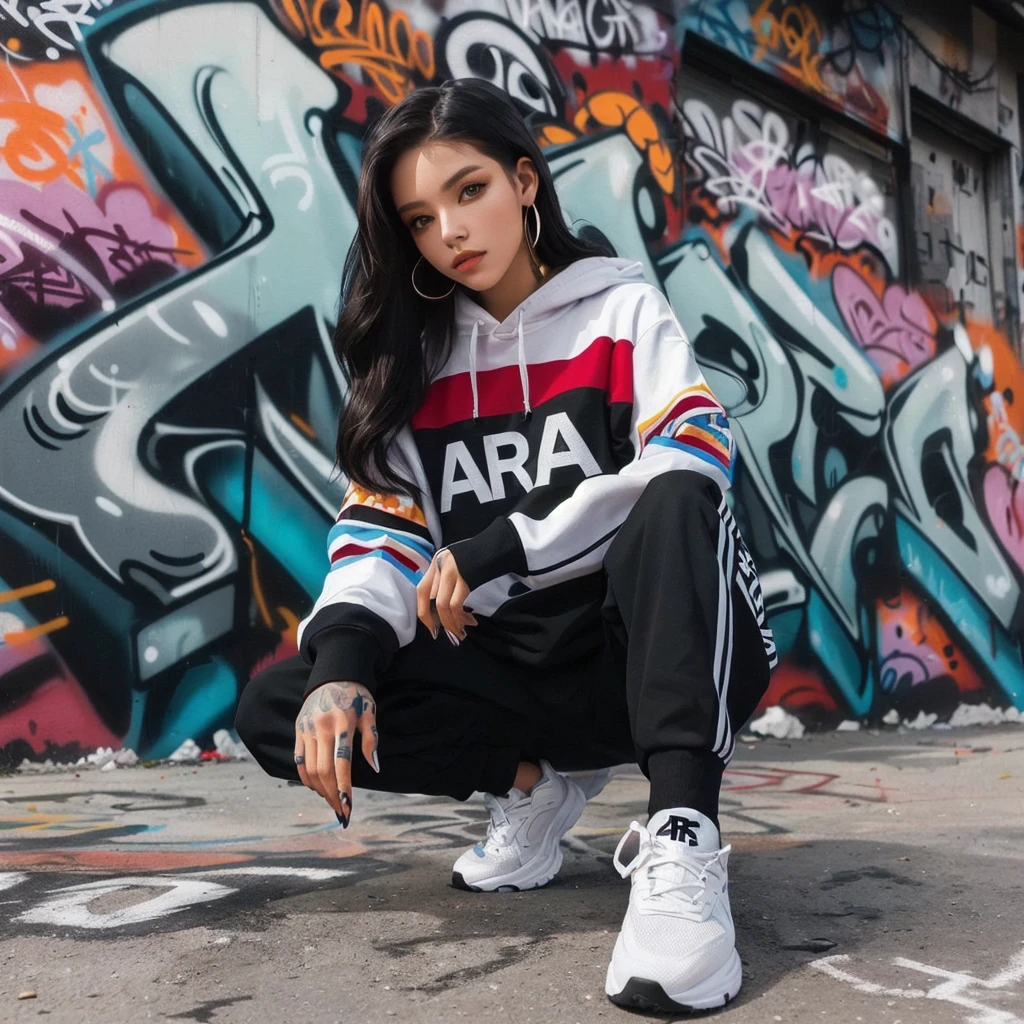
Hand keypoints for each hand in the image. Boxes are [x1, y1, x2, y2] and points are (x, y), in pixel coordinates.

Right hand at [293, 681, 377, 826]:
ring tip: (331, 800)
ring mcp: (307, 729)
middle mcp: (322, 728)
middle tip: (341, 811)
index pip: (342, 763)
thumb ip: (372, 740)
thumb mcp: (370, 713)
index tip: (348, 808)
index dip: (344, 788)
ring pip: (309, 769)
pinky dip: (306, 777)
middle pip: (323, 771)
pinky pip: (298, 760)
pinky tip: (317, 786)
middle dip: (332, 795)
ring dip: (319, 790)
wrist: (334, 675)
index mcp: (343, 724)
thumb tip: (375, 767)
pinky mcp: (298, 730)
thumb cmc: (356, 696)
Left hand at [416, 548, 477, 644]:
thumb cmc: (481, 557)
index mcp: (437, 562)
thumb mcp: (457, 564)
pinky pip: (456, 605)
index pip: (422, 591)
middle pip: (429, 600)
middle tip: (447, 633)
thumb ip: (447, 580)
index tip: (432, 627)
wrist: (499, 545)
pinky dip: (460, 618)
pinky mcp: (465, 578)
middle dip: (436, 622)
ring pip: (442, 605)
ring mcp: (452, 571)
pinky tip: (469, 621)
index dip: (424, 612)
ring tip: (461, 632)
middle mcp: (441, 565)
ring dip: (451, 624)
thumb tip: (443, 609)